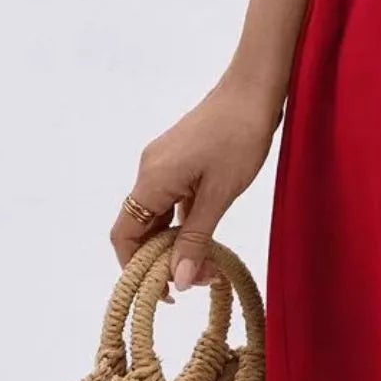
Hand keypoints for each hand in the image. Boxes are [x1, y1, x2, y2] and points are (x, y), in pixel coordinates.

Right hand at [110, 74, 282, 290]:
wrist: (255, 88)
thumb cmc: (239, 136)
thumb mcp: (220, 194)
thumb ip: (196, 238)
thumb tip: (177, 281)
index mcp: (152, 180)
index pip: (125, 236)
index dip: (137, 268)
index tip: (167, 291)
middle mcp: (149, 171)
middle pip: (140, 227)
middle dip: (163, 258)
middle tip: (199, 279)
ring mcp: (163, 163)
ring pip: (158, 214)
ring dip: (177, 240)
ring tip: (208, 262)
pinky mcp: (179, 158)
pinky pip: (172, 198)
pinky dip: (184, 220)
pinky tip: (208, 234)